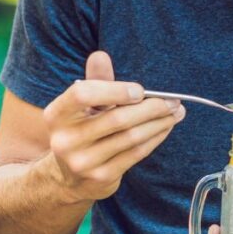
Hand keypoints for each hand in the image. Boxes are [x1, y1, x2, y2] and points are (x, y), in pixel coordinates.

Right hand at [42, 51, 185, 202]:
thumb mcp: (82, 106)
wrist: (69, 178)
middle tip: (173, 100)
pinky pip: (136, 153)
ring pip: (131, 137)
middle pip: (116, 118)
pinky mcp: (101, 177)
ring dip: (159, 122)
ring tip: (176, 112)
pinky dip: (155, 138)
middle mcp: (65, 140)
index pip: (83, 94)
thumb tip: (100, 55)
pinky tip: (165, 128)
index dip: (115, 90)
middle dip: (151, 107)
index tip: (140, 90)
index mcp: (56, 114)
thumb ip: (95, 80)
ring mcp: (83, 162)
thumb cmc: (81, 130)